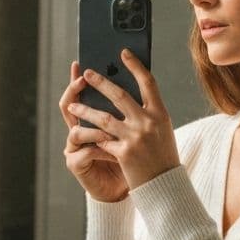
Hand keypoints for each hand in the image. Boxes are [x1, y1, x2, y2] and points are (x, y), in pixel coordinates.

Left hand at [63, 49, 179, 190]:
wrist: (166, 186)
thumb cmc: (162, 157)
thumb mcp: (161, 131)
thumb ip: (146, 114)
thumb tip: (123, 96)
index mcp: (160, 114)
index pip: (148, 82)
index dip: (135, 66)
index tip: (123, 53)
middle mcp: (148, 122)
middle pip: (119, 95)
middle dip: (100, 82)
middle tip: (87, 73)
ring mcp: (136, 138)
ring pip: (103, 118)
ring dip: (85, 111)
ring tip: (73, 106)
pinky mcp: (124, 153)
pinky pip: (102, 140)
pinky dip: (93, 137)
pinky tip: (83, 134)